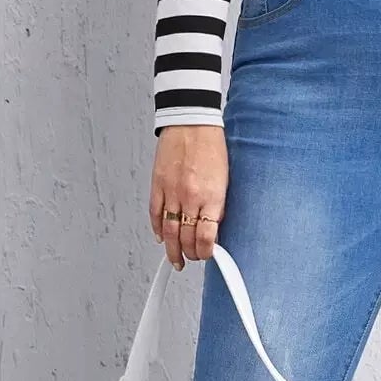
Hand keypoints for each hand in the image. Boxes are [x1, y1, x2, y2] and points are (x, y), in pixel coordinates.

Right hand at [150, 125, 227, 269]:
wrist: (191, 122)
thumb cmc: (211, 146)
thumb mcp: (225, 179)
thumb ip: (217, 205)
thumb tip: (214, 227)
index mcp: (211, 196)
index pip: (207, 236)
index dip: (206, 252)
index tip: (208, 255)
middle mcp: (190, 197)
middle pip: (186, 238)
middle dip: (190, 254)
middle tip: (191, 258)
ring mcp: (171, 192)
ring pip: (168, 231)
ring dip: (171, 249)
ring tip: (175, 258)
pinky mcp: (157, 185)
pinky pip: (155, 214)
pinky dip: (157, 228)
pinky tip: (160, 237)